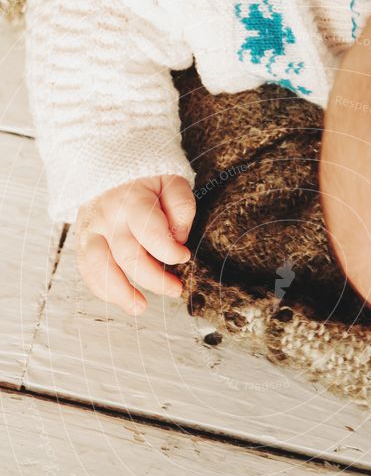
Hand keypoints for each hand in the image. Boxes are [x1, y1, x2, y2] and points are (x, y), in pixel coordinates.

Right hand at [75, 174, 194, 315]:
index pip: (150, 231)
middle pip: (128, 255)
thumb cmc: (147, 180)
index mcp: (132, 200)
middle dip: (154, 279)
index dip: (169, 251)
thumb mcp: (171, 181)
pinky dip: (102, 288)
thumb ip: (180, 206)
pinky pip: (87, 269)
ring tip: (140, 308)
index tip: (184, 257)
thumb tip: (178, 239)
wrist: (108, 166)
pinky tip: (121, 300)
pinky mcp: (82, 240)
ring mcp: (91, 230)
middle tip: (175, 289)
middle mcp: (107, 217)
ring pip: (99, 266)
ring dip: (120, 292)